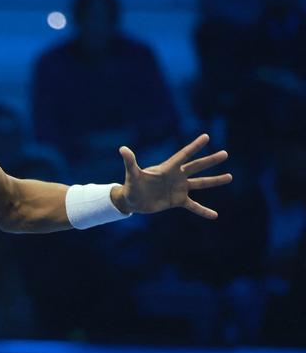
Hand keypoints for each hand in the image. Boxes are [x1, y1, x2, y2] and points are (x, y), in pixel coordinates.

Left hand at [116, 134, 231, 218]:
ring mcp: (179, 188)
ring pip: (200, 184)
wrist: (132, 200)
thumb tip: (122, 149)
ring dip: (215, 181)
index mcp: (167, 168)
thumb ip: (130, 162)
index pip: (183, 155)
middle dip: (210, 161)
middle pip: (196, 167)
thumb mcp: (132, 174)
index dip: (194, 146)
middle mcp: (176, 177)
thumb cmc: (131, 185)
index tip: (206, 137)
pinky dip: (203, 211)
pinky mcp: (177, 201)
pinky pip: (193, 206)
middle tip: (225, 153)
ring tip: (230, 177)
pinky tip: (214, 215)